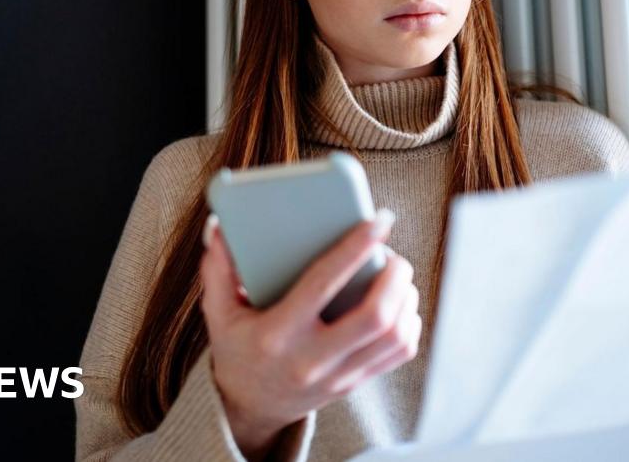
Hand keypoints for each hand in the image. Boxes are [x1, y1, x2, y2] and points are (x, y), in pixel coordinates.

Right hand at [199, 209, 420, 458]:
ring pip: (394, 337)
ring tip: (397, 276)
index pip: (323, 284)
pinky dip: (409, 323)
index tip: (379, 220)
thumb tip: (219, 226)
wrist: (250, 408)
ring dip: (406, 299)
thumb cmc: (237, 349)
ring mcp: (337, 376)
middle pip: (375, 317)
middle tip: (393, 255)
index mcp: (278, 333)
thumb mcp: (219, 312)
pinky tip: (400, 304)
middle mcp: (311, 358)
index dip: (355, 248)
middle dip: (395, 277)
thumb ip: (218, 269)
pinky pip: (399, 354)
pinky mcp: (355, 383)